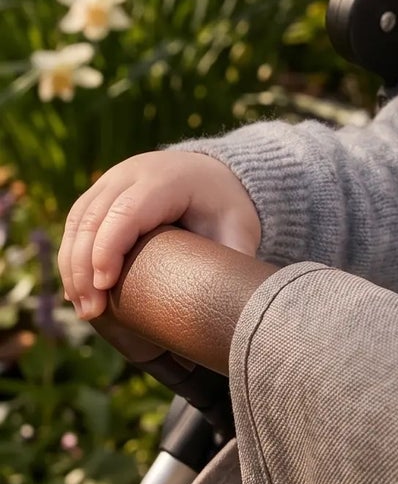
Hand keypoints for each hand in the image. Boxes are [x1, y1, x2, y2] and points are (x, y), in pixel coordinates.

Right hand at [60, 151, 261, 320]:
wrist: (214, 175)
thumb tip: (226, 301)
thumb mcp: (239, 228)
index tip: (105, 286)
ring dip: (73, 267)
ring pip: (78, 222)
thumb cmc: (225, 207)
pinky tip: (77, 289)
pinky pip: (75, 223)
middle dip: (84, 267)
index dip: (109, 248)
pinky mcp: (100, 192)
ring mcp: (112, 180)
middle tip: (91, 311)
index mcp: (168, 178)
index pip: (128, 211)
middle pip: (94, 218)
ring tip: (85, 308)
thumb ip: (233, 259)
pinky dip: (72, 256)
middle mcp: (133, 173)